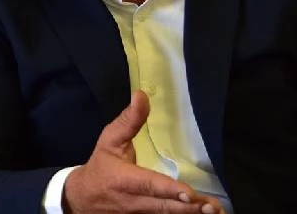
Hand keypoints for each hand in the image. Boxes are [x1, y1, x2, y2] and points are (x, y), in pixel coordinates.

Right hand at [63, 90, 224, 213]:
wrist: (82, 199)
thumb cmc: (100, 166)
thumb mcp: (109, 140)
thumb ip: (128, 121)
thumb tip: (141, 95)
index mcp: (125, 180)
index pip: (149, 185)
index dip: (170, 190)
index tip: (189, 193)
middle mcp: (134, 201)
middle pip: (165, 207)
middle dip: (189, 207)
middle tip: (212, 207)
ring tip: (214, 212)